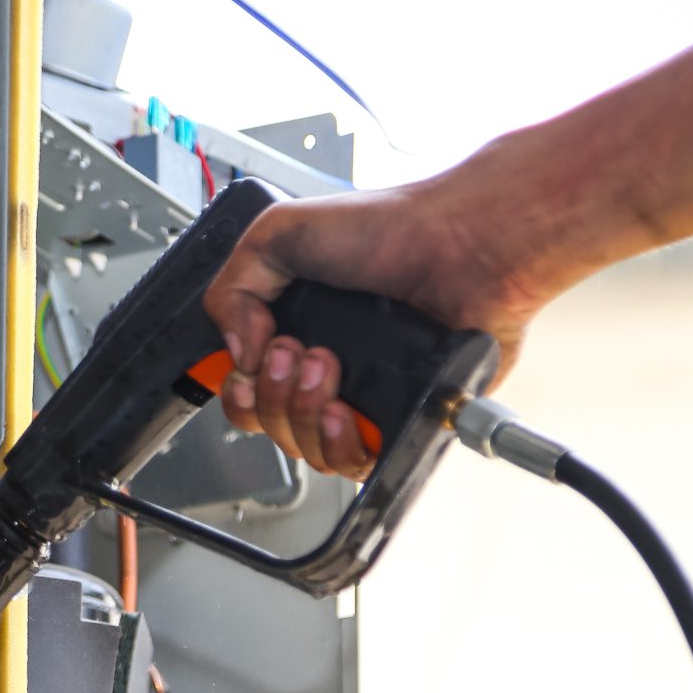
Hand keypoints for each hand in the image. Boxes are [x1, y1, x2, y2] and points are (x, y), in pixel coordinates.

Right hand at [202, 172, 543, 479]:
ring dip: (302, 411)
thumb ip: (231, 289)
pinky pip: (350, 463)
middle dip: (270, 392)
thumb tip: (234, 355)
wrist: (462, 247)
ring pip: (301, 447)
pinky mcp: (397, 421)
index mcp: (293, 326)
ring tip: (329, 365)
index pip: (242, 385)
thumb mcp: (279, 233)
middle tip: (297, 350)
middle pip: (265, 422)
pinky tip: (346, 409)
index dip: (235, 387)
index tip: (245, 367)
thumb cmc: (393, 229)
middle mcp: (324, 366)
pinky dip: (338, 443)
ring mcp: (360, 396)